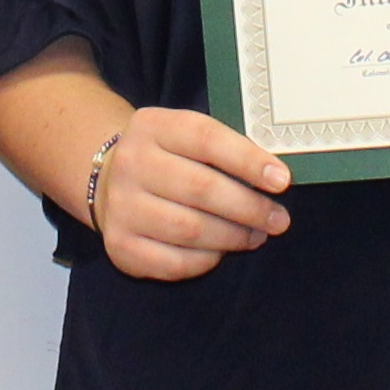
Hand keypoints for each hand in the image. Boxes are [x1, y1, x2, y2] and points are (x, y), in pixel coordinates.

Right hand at [85, 105, 291, 282]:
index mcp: (152, 126)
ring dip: (233, 236)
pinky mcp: (120, 246)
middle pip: (201, 189)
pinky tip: (221, 251)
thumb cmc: (168, 158)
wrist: (108, 180)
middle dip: (249, 208)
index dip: (248, 161)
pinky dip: (206, 260)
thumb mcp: (186, 136)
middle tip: (279, 219)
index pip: (206, 140)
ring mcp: (120, 207)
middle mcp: (131, 164)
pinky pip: (175, 262)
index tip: (282, 181)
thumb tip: (275, 179)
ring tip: (256, 236)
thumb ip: (225, 150)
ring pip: (190, 229)